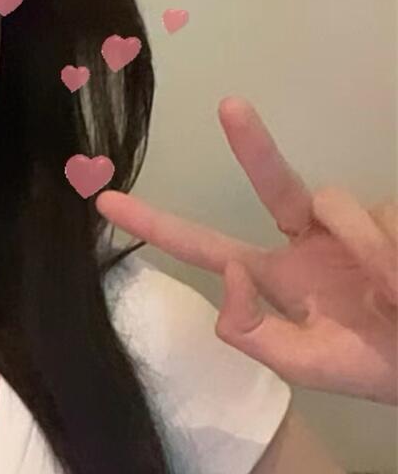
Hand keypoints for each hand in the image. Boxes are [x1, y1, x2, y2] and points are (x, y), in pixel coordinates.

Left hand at [94, 96, 396, 402]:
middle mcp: (311, 241)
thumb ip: (252, 331)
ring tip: (393, 298)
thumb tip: (228, 271)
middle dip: (251, 145)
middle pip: (273, 182)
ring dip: (367, 251)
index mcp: (278, 278)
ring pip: (336, 204)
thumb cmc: (376, 366)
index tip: (105, 202)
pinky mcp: (394, 215)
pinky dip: (391, 256)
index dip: (158, 226)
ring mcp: (355, 224)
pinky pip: (383, 218)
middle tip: (229, 107)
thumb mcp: (304, 366)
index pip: (207, 248)